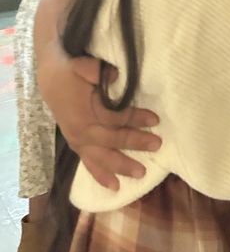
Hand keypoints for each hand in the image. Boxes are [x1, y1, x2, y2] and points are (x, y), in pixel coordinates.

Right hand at [38, 44, 160, 190]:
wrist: (50, 79)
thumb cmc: (72, 71)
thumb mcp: (84, 65)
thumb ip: (97, 71)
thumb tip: (116, 75)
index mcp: (85, 111)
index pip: (115, 118)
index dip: (135, 118)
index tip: (155, 119)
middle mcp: (81, 131)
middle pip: (112, 140)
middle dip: (136, 142)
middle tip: (157, 144)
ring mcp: (79, 141)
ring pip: (102, 157)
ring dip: (122, 165)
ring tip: (141, 173)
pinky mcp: (77, 146)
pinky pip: (89, 164)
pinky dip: (101, 176)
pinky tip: (115, 186)